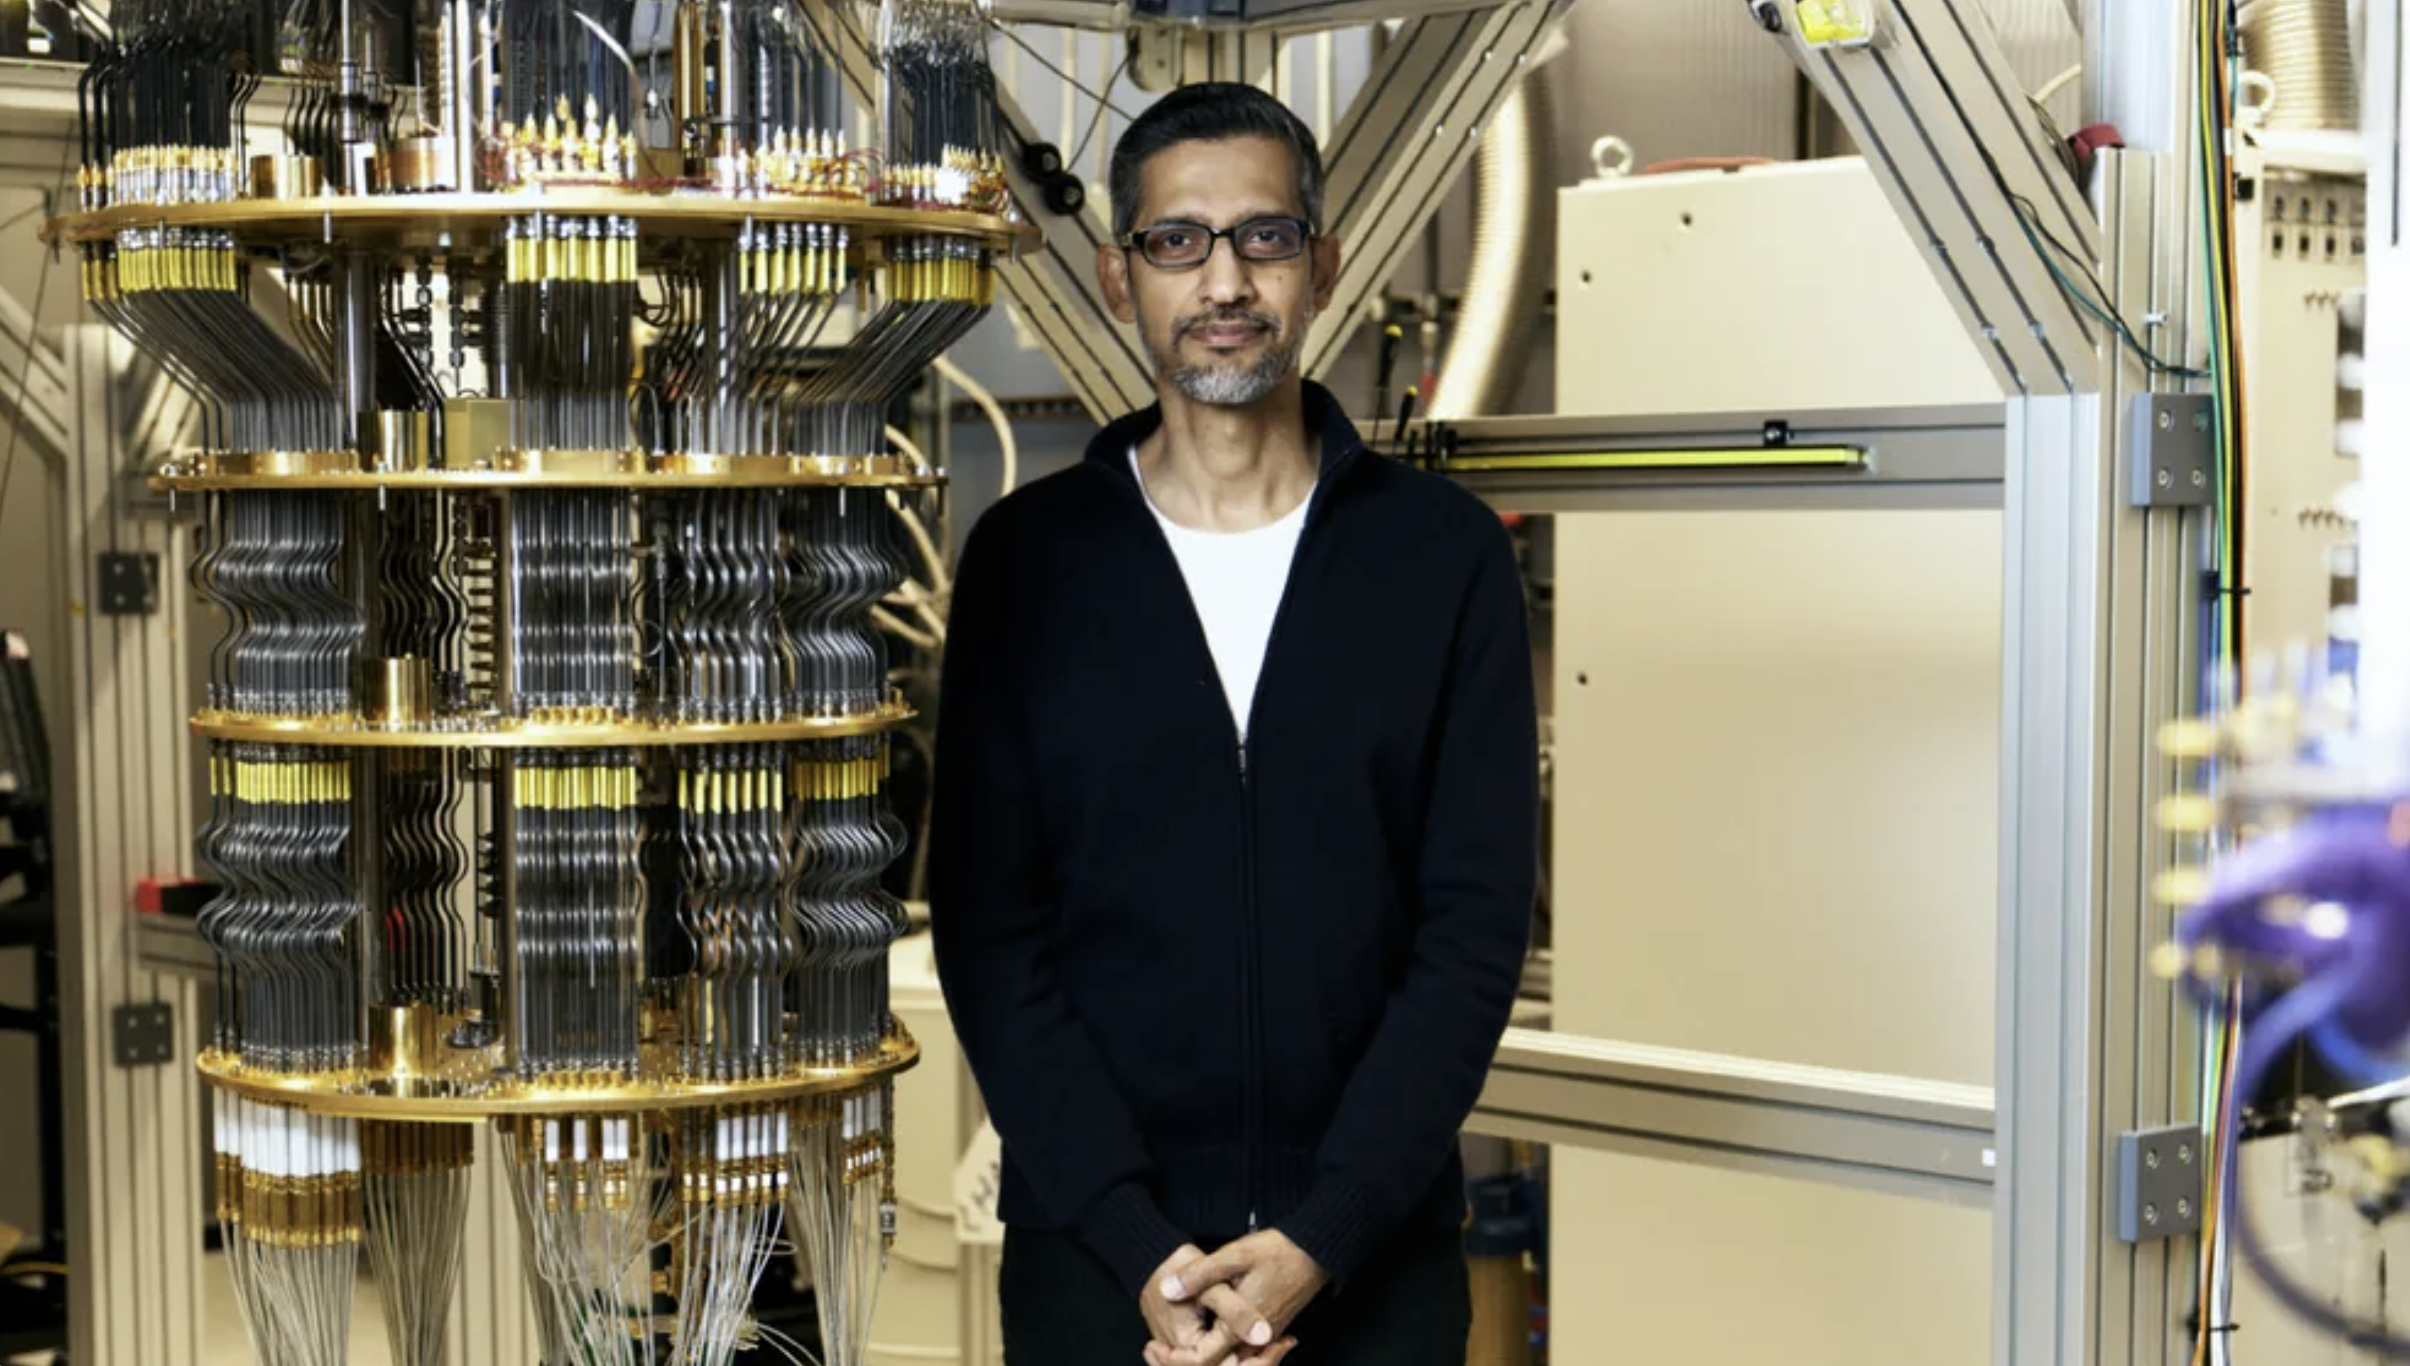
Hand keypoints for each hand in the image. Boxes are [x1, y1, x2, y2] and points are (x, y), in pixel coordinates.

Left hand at [1147, 1230, 1326, 1365]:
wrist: (1315, 1251)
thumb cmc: (1277, 1252)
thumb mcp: (1234, 1256)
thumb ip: (1200, 1274)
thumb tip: (1167, 1289)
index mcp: (1239, 1328)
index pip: (1202, 1360)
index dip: (1174, 1358)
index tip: (1153, 1345)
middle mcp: (1252, 1340)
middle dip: (1183, 1363)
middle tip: (1154, 1350)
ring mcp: (1262, 1338)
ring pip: (1229, 1363)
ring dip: (1201, 1359)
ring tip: (1171, 1347)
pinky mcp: (1268, 1332)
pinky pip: (1241, 1354)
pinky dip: (1219, 1353)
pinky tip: (1200, 1337)